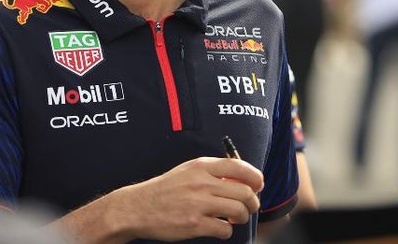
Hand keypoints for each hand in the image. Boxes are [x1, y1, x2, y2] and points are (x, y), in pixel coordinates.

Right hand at [109, 156, 263, 241]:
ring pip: (239, 211)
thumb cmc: (166, 189)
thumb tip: (242, 180)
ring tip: (233, 218)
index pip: (240, 167)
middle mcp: (202, 182)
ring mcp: (198, 204)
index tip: (258, 185)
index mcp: (201, 166)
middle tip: (249, 207)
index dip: (256, 177)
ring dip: (241, 217)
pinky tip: (218, 228)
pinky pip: (225, 229)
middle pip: (245, 192)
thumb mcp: (188, 171)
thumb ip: (212, 172)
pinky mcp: (195, 224)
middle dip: (253, 202)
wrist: (138, 207)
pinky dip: (226, 231)